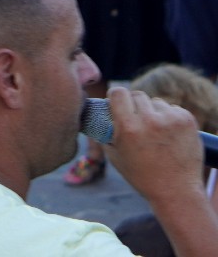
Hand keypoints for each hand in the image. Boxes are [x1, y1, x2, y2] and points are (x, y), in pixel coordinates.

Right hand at [105, 87, 206, 205]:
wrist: (177, 192)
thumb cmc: (143, 177)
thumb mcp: (115, 156)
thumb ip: (106, 133)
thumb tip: (96, 117)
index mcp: (128, 127)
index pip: (118, 93)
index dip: (116, 96)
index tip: (117, 101)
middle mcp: (149, 120)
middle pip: (137, 95)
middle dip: (135, 105)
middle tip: (137, 120)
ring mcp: (170, 120)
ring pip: (156, 102)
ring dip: (153, 112)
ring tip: (156, 131)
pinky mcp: (187, 121)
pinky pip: (173, 109)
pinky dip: (170, 118)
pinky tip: (170, 134)